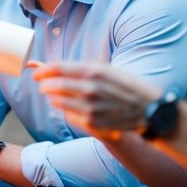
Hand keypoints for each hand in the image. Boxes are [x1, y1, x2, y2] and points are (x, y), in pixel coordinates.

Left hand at [34, 61, 161, 138]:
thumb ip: (80, 68)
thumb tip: (50, 64)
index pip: (58, 68)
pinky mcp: (91, 122)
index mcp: (94, 71)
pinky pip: (68, 114)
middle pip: (53, 85)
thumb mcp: (108, 70)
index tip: (35, 73)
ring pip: (57, 101)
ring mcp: (89, 106)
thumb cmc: (128, 86)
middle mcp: (90, 88)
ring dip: (54, 97)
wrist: (150, 110)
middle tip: (43, 85)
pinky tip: (74, 107)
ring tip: (57, 95)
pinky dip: (66, 110)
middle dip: (45, 85)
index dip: (43, 71)